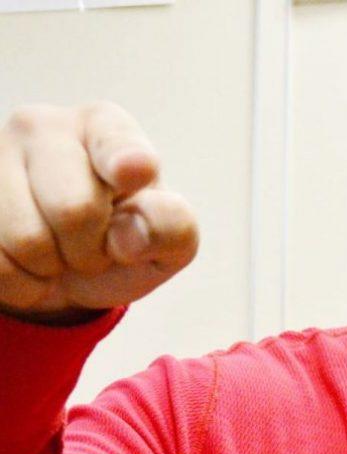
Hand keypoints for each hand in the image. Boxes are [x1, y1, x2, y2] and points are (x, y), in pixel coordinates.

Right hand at [0, 101, 198, 323]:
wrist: (67, 264)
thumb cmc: (126, 237)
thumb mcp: (170, 238)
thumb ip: (172, 228)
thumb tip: (129, 235)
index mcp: (107, 126)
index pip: (117, 145)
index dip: (127, 164)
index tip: (134, 172)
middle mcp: (46, 126)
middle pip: (73, 210)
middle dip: (91, 249)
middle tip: (95, 245)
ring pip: (26, 240)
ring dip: (52, 267)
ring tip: (61, 251)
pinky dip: (22, 282)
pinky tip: (30, 263)